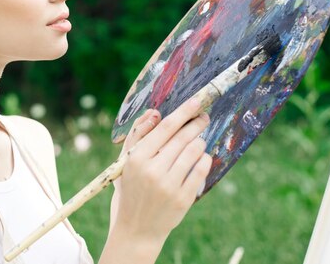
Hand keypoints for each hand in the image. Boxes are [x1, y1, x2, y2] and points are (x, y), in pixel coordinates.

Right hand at [111, 97, 212, 244]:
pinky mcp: (183, 198)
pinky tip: (201, 157)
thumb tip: (155, 113)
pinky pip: (201, 169)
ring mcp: (169, 185)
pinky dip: (204, 159)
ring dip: (199, 141)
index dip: (184, 111)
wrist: (136, 228)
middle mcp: (153, 170)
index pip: (165, 127)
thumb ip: (138, 134)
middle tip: (204, 117)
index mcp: (137, 158)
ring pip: (194, 151)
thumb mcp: (126, 161)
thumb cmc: (131, 188)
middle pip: (183, 137)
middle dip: (196, 123)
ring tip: (198, 140)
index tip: (197, 101)